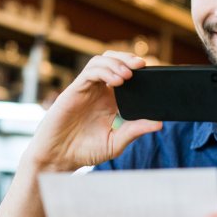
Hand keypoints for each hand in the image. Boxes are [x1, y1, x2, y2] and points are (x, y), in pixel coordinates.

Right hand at [23, 51, 162, 171]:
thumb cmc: (83, 151)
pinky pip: (89, 72)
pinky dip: (105, 71)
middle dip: (127, 59)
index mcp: (109, 101)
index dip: (136, 70)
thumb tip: (159, 123)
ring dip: (116, 63)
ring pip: (100, 61)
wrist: (58, 158)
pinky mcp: (73, 90)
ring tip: (129, 74)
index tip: (152, 72)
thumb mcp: (115, 142)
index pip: (124, 75)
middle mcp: (97, 91)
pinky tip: (117, 81)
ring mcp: (85, 89)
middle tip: (143, 64)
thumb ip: (134, 131)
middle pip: (112, 61)